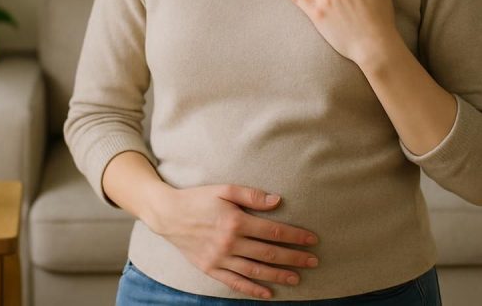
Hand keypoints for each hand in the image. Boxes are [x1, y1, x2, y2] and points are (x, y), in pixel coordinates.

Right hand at [155, 185, 319, 299]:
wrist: (168, 214)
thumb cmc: (199, 198)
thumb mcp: (224, 189)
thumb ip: (251, 195)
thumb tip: (277, 201)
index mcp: (235, 222)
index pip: (273, 232)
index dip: (295, 236)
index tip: (312, 240)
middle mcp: (229, 243)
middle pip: (269, 253)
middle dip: (294, 258)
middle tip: (313, 261)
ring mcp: (219, 259)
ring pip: (255, 270)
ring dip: (278, 275)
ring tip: (297, 278)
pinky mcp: (210, 269)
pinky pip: (235, 282)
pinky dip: (252, 290)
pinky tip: (268, 293)